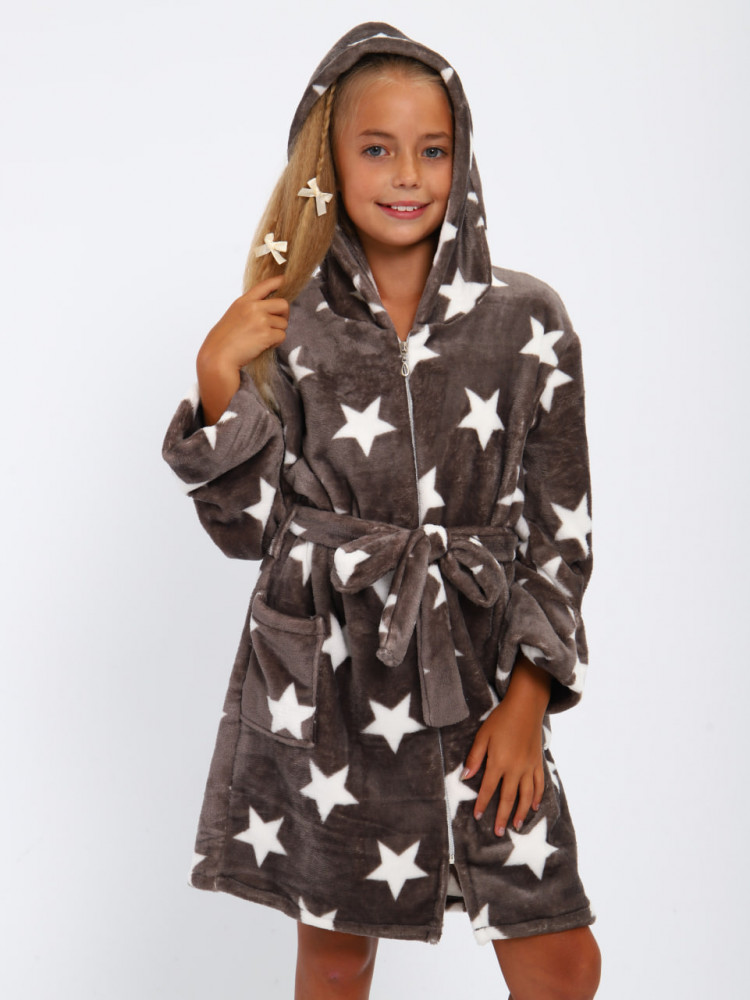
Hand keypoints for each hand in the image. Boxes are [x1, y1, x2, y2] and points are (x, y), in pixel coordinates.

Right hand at [196, 275, 288, 423]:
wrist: (218, 356)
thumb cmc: (223, 341)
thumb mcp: (233, 316)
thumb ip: (248, 310)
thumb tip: (266, 311)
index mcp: (243, 301)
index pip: (264, 286)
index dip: (277, 282)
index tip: (284, 280)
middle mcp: (253, 307)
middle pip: (283, 304)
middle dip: (284, 315)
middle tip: (276, 325)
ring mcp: (260, 320)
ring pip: (284, 323)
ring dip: (277, 332)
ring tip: (262, 339)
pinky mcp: (266, 334)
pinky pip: (282, 336)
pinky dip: (275, 343)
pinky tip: (263, 345)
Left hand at [462, 659, 549, 835]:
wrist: (526, 706)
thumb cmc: (501, 719)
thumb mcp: (483, 735)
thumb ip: (475, 757)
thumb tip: (466, 776)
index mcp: (499, 762)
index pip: (488, 789)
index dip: (482, 804)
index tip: (478, 817)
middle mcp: (515, 769)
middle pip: (508, 798)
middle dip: (502, 816)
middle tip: (498, 832)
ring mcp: (529, 767)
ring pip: (526, 796)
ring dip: (521, 812)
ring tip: (516, 827)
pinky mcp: (538, 763)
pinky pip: (539, 785)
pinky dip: (537, 797)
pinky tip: (533, 807)